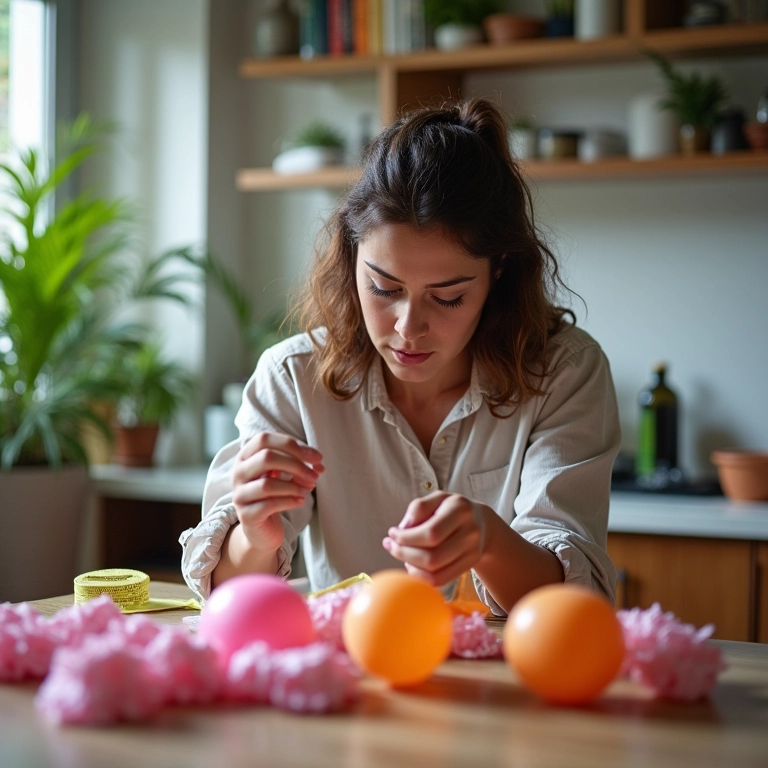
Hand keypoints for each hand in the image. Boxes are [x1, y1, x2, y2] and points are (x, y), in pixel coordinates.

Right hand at [232, 432, 323, 553]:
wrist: (262, 528)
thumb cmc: (275, 494)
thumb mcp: (284, 474)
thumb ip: (299, 464)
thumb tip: (318, 463)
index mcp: (246, 456)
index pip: (264, 439)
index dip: (292, 445)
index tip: (316, 457)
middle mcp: (238, 473)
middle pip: (266, 457)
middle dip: (296, 465)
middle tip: (314, 475)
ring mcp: (240, 495)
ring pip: (267, 484)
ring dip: (294, 485)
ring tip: (308, 489)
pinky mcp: (246, 516)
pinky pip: (269, 505)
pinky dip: (289, 501)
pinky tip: (300, 501)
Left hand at [382, 491, 490, 586]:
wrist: (482, 522)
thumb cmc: (451, 509)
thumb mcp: (437, 498)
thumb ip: (418, 508)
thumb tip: (402, 529)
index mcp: (460, 510)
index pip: (431, 533)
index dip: (407, 538)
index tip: (392, 534)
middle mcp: (470, 533)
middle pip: (432, 557)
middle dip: (404, 554)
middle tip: (391, 546)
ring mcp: (472, 552)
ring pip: (435, 572)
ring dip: (410, 566)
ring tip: (401, 553)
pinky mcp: (469, 565)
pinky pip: (441, 580)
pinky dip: (421, 576)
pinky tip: (412, 565)